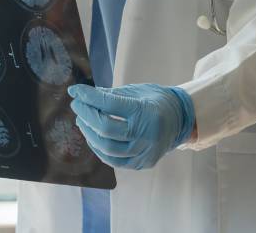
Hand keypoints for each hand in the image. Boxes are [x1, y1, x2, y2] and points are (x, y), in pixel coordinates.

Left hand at [68, 83, 194, 169]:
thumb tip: (82, 94)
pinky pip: (114, 160)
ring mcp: (145, 152)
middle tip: (77, 105)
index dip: (88, 97)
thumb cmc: (155, 101)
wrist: (181, 119)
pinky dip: (99, 149)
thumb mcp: (135, 91)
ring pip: (107, 148)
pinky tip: (92, 136)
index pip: (109, 104)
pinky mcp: (143, 163)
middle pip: (105, 128)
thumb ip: (110, 94)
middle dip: (86, 115)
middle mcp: (147, 134)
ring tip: (82, 120)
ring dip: (89, 133)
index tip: (74, 91)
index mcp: (145, 111)